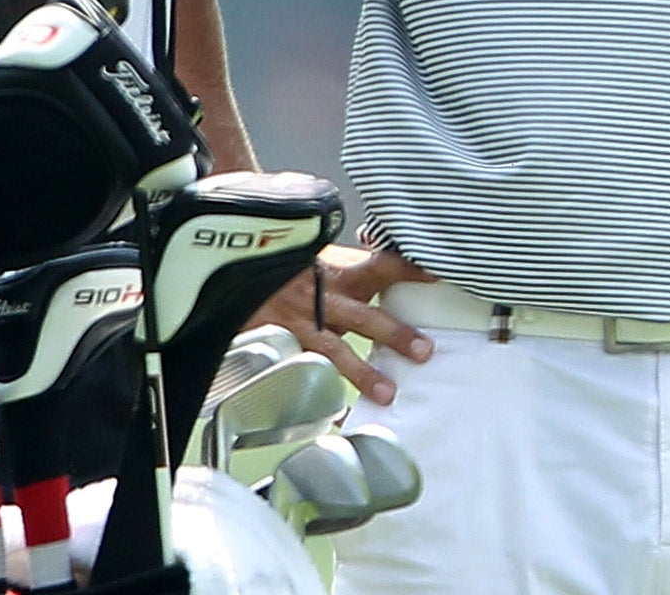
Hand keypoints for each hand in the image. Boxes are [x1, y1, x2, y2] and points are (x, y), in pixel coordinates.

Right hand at [247, 244, 438, 403]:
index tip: (438, 276)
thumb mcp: (318, 255)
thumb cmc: (284, 265)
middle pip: (362, 315)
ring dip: (361, 372)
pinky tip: (338, 419)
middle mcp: (320, 297)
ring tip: (387, 393)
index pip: (380, 266)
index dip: (409, 270)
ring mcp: (298, 324)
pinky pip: (300, 372)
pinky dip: (319, 399)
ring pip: (331, 349)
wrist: (231, 269)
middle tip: (424, 351)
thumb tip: (380, 249)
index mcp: (336, 272)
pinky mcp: (279, 344)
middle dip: (394, 334)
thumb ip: (350, 263)